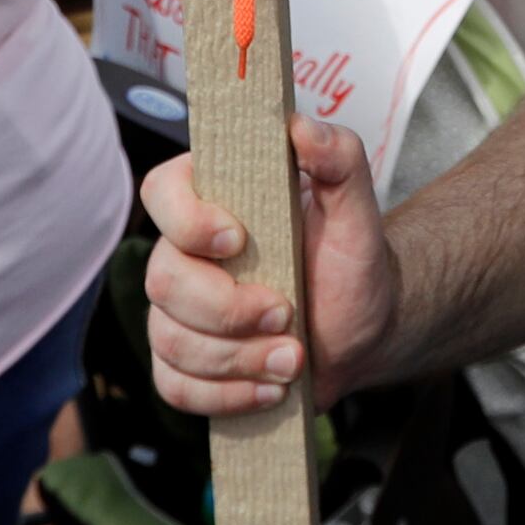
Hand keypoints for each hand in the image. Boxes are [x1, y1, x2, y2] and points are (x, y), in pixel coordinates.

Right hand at [138, 124, 404, 412]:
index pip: (162, 190)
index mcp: (215, 201)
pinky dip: (226, 396)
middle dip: (228, 309)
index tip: (237, 239)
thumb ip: (339, 157)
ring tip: (293, 357)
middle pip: (164, 281)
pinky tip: (271, 389)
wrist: (363, 328)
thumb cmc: (351, 260)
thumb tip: (301, 128)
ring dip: (237, 358)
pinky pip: (175, 387)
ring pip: (170, 340)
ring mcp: (177, 313)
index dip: (186, 218)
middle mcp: (184, 254)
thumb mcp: (357, 207)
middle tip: (287, 316)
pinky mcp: (183, 365)